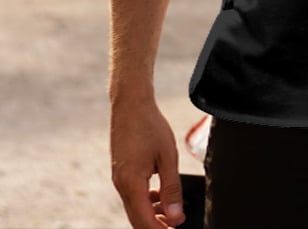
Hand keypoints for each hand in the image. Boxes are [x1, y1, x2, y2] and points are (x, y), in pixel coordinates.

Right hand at [110, 99, 184, 227]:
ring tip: (172, 212)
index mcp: (131, 184)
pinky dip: (146, 200)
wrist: (130, 104)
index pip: (144, 222)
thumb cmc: (149, 126)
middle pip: (137, 219)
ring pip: (135, 207)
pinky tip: (160, 194)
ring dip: (152, 214)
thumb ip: (171, 188)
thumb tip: (175, 216)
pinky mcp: (121, 172)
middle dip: (156, 226)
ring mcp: (119, 178)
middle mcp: (121, 185)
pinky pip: (133, 194)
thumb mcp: (167, 156)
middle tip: (176, 225)